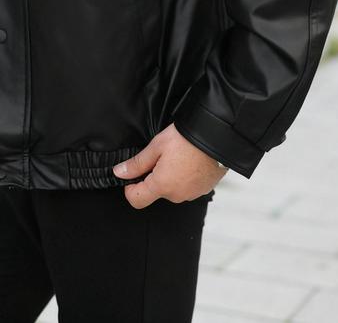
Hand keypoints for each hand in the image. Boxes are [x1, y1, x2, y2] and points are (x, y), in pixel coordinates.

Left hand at [112, 122, 227, 208]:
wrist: (217, 137)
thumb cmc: (186, 139)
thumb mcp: (157, 146)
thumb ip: (137, 163)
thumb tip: (120, 172)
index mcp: (162, 186)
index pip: (137, 200)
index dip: (130, 189)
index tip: (131, 176)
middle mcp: (177, 195)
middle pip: (156, 192)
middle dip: (154, 176)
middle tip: (160, 155)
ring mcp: (192, 194)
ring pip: (173, 189)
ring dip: (171, 177)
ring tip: (177, 156)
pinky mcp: (204, 189)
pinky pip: (188, 187)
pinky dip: (185, 177)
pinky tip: (189, 161)